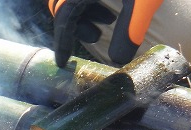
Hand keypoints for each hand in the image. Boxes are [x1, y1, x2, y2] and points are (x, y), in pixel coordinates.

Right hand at [49, 0, 163, 67]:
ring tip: (109, 18)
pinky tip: (112, 1)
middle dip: (75, 24)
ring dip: (84, 9)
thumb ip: (129, 29)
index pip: (63, 18)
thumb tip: (117, 60)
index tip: (63, 61)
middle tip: (96, 36)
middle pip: (61, 5)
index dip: (62, 42)